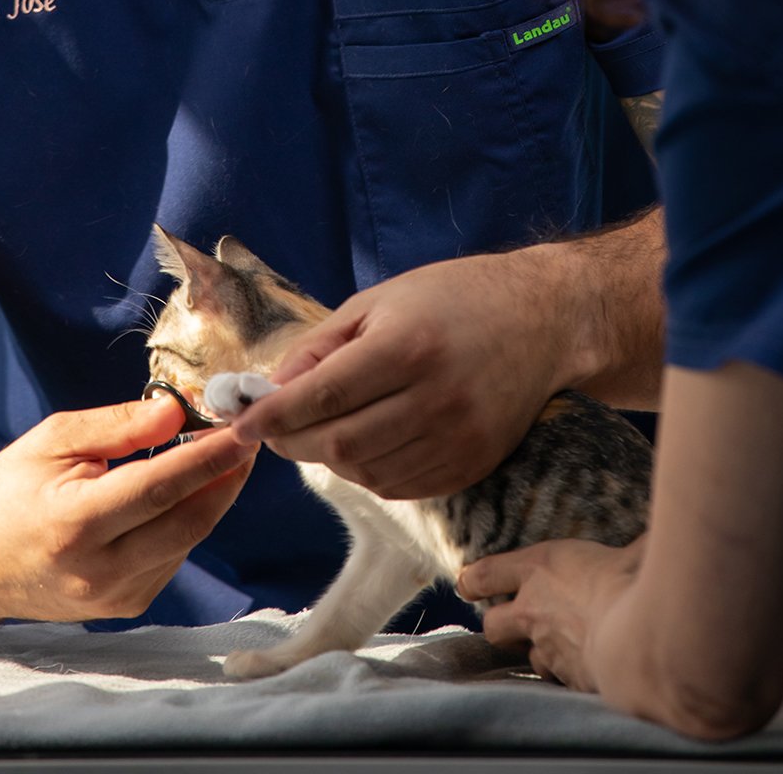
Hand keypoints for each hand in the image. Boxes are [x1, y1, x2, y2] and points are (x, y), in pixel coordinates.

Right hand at [0, 395, 256, 623]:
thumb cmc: (9, 488)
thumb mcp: (53, 439)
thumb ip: (118, 426)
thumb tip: (177, 412)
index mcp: (73, 525)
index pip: (159, 488)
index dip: (208, 457)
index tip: (244, 428)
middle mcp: (97, 572)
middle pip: (187, 522)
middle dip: (226, 478)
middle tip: (248, 437)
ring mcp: (113, 599)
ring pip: (186, 541)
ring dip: (209, 497)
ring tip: (214, 455)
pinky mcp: (125, 608)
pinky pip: (173, 557)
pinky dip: (185, 521)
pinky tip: (179, 492)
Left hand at [229, 253, 571, 496]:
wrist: (542, 318)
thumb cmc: (453, 298)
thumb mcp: (379, 301)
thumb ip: (322, 347)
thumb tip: (272, 389)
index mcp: (406, 346)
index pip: (321, 397)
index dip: (272, 416)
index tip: (240, 424)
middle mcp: (435, 397)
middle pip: (339, 443)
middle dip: (293, 441)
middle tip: (273, 429)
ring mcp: (459, 437)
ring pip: (367, 472)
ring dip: (328, 458)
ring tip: (318, 432)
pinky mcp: (474, 463)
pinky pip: (402, 485)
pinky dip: (368, 472)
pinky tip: (360, 445)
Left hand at [460, 537, 642, 687]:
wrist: (640, 641)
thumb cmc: (632, 583)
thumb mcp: (633, 552)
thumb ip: (636, 545)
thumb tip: (652, 538)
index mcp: (539, 569)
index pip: (487, 574)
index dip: (474, 580)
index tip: (466, 583)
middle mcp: (534, 611)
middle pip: (493, 625)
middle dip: (499, 625)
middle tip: (511, 622)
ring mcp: (548, 651)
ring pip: (528, 658)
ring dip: (541, 653)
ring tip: (561, 646)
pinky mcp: (568, 680)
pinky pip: (561, 680)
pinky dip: (570, 675)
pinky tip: (588, 668)